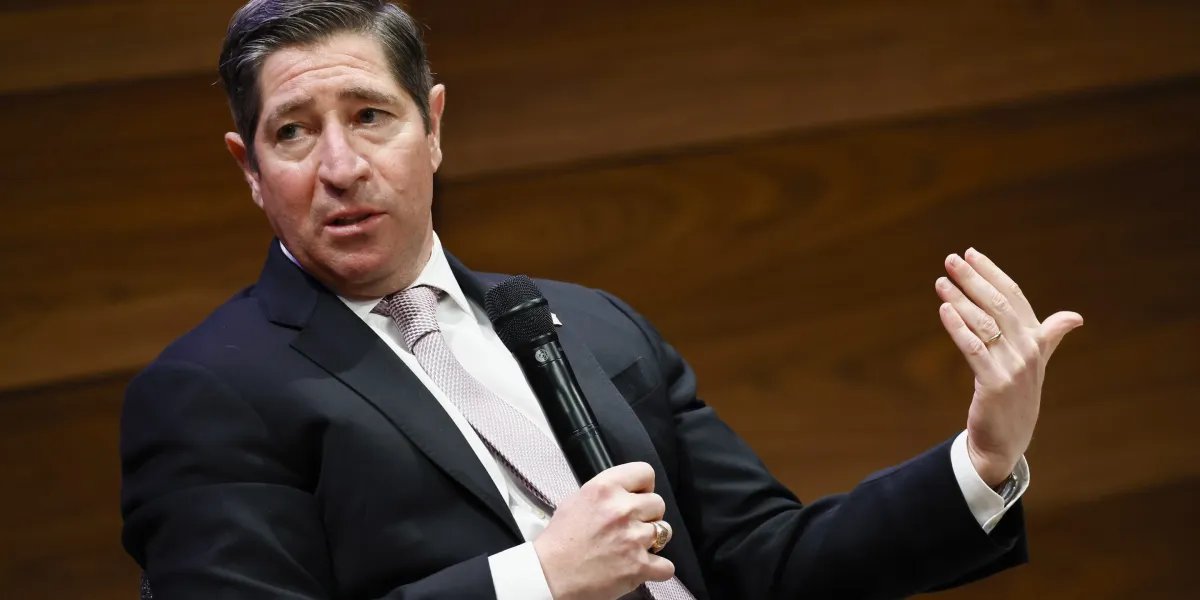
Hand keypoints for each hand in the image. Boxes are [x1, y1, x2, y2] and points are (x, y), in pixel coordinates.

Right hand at [533, 462, 673, 599]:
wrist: (550, 576)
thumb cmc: (559, 541)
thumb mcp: (575, 500)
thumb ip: (604, 493)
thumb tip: (624, 493)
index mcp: (605, 489)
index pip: (645, 472)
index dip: (644, 486)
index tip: (638, 497)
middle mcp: (622, 509)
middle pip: (658, 503)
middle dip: (648, 515)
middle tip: (631, 527)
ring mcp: (633, 538)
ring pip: (665, 531)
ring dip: (652, 540)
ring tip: (633, 547)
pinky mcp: (639, 566)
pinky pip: (666, 566)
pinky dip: (657, 569)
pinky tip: (642, 567)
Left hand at [935, 248, 1082, 485]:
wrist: (1006, 440)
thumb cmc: (1017, 397)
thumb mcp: (1035, 364)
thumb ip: (1049, 337)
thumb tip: (1075, 317)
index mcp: (1036, 340)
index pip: (1014, 297)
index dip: (993, 274)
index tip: (971, 254)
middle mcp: (1028, 350)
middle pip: (998, 305)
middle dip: (973, 280)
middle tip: (950, 260)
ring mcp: (1014, 367)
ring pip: (984, 324)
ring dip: (961, 300)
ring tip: (941, 282)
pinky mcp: (995, 384)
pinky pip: (974, 348)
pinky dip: (958, 327)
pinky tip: (943, 310)